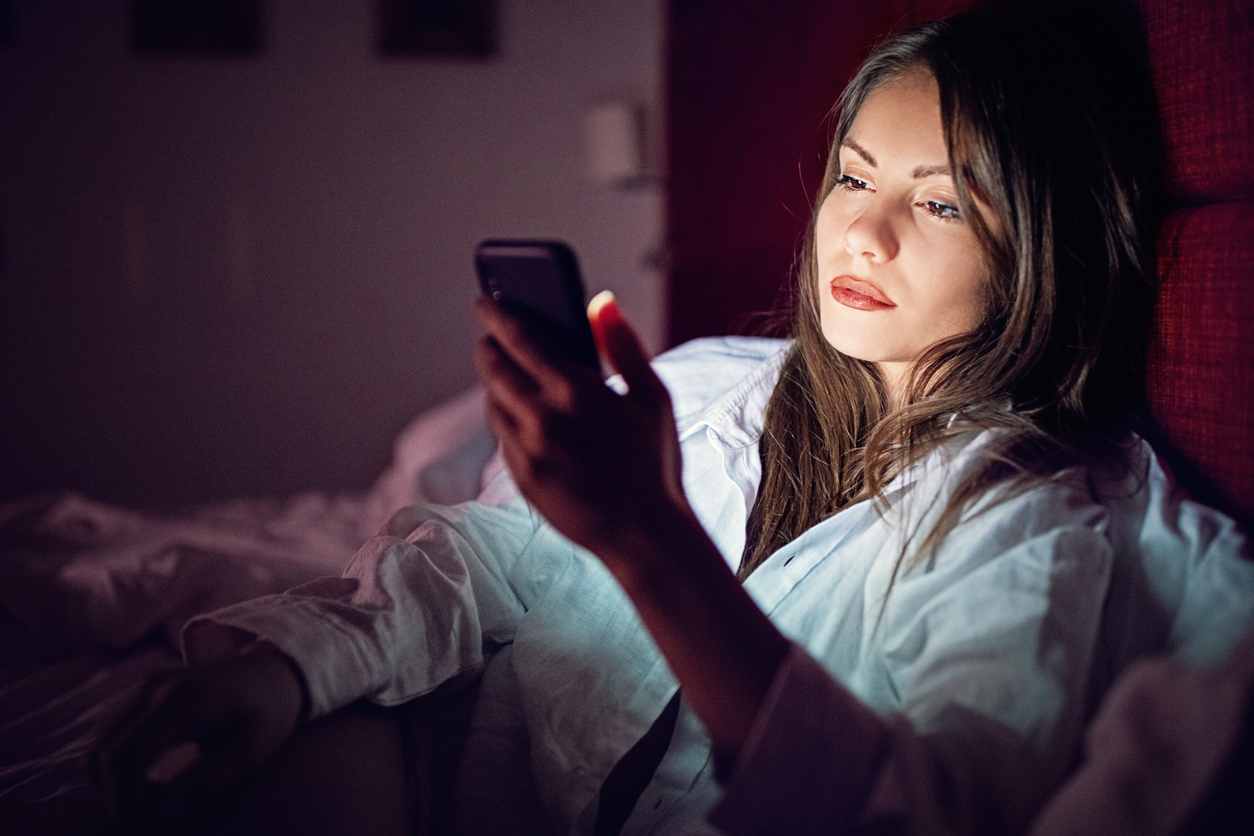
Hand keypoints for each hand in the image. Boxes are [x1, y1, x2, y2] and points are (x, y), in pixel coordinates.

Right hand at [91, 643, 304, 826]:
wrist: (271, 675)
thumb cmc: (269, 715)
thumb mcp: (251, 752)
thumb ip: (207, 779)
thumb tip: (161, 813)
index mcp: (183, 701)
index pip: (125, 757)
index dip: (122, 800)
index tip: (142, 825)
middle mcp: (153, 690)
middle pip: (101, 756)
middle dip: (113, 799)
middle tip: (146, 822)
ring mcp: (143, 691)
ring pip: (96, 750)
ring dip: (109, 787)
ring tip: (149, 806)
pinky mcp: (140, 700)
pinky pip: (108, 742)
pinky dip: (115, 772)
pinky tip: (148, 787)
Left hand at [474, 292, 688, 565]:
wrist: (645, 534)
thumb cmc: (655, 461)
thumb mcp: (654, 398)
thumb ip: (625, 345)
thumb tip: (601, 302)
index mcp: (578, 391)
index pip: (520, 339)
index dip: (496, 316)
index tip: (483, 301)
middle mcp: (545, 419)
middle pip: (494, 370)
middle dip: (487, 348)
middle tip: (488, 339)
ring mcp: (528, 452)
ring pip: (492, 404)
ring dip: (493, 384)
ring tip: (504, 375)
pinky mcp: (522, 478)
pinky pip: (501, 437)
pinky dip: (504, 418)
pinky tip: (518, 414)